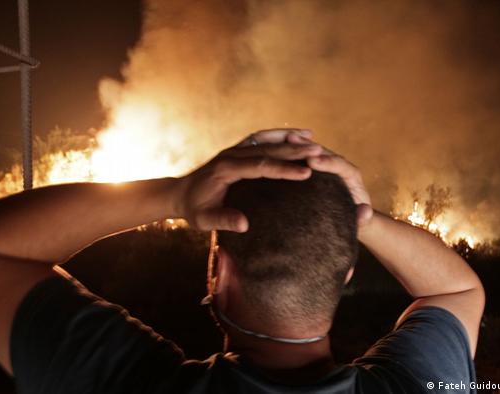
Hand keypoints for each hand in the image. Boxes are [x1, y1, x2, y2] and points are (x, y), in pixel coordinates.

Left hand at [178, 129, 321, 231]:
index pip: (260, 167)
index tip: (306, 173)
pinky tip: (299, 135)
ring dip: (291, 139)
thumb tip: (245, 225)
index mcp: (226, 169)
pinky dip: (281, 136)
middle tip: (320, 152)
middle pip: (268, 150)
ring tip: (315, 141)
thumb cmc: (194, 209)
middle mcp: (232, 154)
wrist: (179, 193)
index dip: (283, 169)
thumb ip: (223, 220)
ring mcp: (236, 149)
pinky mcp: (239, 149)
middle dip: (295, 151)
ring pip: (267, 140)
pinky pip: (263, 139)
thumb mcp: (203, 220)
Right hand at [287, 134, 372, 227]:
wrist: (349, 219)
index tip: (313, 161)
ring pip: (312, 151)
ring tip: (282, 139)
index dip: (327, 162)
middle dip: (308, 146)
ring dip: (298, 144)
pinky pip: (303, 158)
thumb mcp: (360, 222)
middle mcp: (338, 167)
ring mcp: (325, 166)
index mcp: (351, 177)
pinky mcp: (314, 169)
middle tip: (292, 140)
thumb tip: (365, 211)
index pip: (341, 165)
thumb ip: (364, 218)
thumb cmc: (354, 221)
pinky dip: (291, 153)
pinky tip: (275, 149)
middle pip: (324, 153)